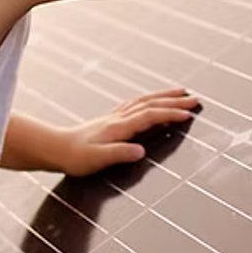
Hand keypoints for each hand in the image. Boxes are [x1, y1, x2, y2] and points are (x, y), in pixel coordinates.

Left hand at [60, 88, 200, 175]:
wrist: (56, 148)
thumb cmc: (76, 157)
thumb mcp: (97, 159)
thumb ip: (119, 154)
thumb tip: (141, 151)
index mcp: (118, 127)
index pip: (149, 116)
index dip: (169, 114)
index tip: (188, 114)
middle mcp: (118, 118)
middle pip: (151, 104)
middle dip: (174, 101)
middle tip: (195, 99)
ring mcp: (114, 117)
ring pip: (144, 101)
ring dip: (164, 96)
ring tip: (181, 93)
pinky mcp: (111, 119)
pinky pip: (136, 104)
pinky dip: (149, 99)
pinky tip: (152, 100)